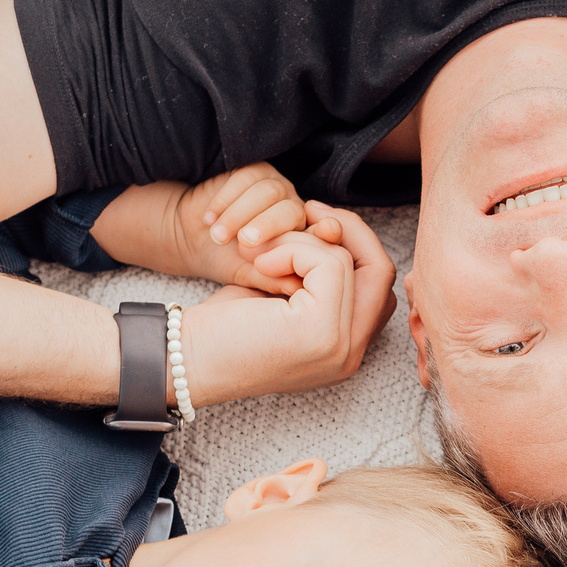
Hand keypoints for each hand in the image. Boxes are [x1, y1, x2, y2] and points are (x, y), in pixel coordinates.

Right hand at [173, 163, 343, 294]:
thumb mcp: (249, 275)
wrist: (192, 240)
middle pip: (291, 210)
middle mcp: (294, 210)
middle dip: (267, 226)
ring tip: (218, 237)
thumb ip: (273, 278)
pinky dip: (225, 200)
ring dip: (239, 215)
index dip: (326, 230)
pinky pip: (245, 178)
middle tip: (244, 243)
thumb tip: (298, 287)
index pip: (321, 231)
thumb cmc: (227, 261)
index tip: (329, 230)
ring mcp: (275, 188)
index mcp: (303, 237)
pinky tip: (210, 219)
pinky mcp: (253, 172)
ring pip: (268, 192)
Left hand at [179, 206, 396, 402]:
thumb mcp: (280, 296)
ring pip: (350, 262)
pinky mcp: (322, 333)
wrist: (184, 358)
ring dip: (301, 240)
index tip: (315, 219)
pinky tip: (260, 264)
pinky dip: (293, 248)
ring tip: (261, 253)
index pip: (379, 287)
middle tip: (307, 208)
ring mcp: (342, 349)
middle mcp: (352, 355)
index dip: (356, 245)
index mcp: (345, 350)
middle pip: (382, 271)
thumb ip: (314, 274)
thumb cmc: (224, 327)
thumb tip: (334, 226)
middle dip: (350, 229)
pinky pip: (330, 263)